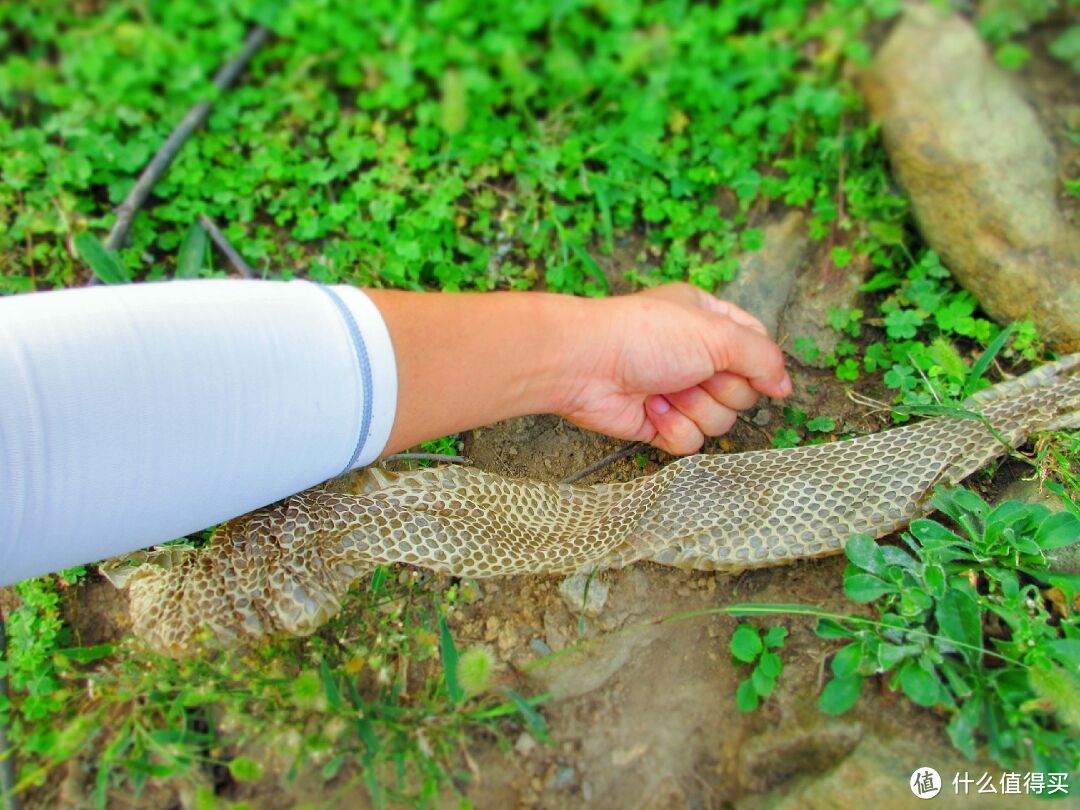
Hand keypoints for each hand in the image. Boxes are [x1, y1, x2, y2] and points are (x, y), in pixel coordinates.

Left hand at [556, 283, 790, 454]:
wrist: (585, 364)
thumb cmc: (645, 335)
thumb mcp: (717, 332)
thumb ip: (762, 358)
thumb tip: (784, 386)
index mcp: (710, 322)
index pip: (757, 348)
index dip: (757, 364)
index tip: (744, 366)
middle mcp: (696, 356)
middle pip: (743, 392)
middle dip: (720, 388)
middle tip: (692, 373)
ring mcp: (678, 392)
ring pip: (718, 421)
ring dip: (694, 408)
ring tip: (665, 389)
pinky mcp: (659, 423)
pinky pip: (690, 441)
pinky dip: (673, 428)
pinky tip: (652, 408)